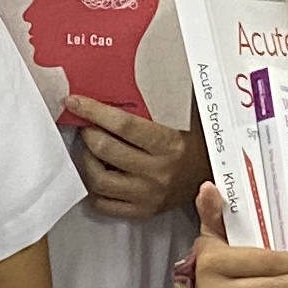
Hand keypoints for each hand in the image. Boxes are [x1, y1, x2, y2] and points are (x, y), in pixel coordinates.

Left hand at [61, 96, 204, 223]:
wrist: (214, 176)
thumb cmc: (196, 142)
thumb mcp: (185, 119)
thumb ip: (160, 101)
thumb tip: (132, 74)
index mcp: (169, 144)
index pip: (123, 125)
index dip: (94, 111)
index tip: (74, 101)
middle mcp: (157, 172)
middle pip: (105, 150)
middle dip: (89, 134)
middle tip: (88, 127)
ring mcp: (148, 196)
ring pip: (99, 180)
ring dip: (87, 161)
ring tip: (91, 151)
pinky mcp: (143, 213)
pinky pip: (104, 204)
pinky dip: (94, 189)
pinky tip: (99, 174)